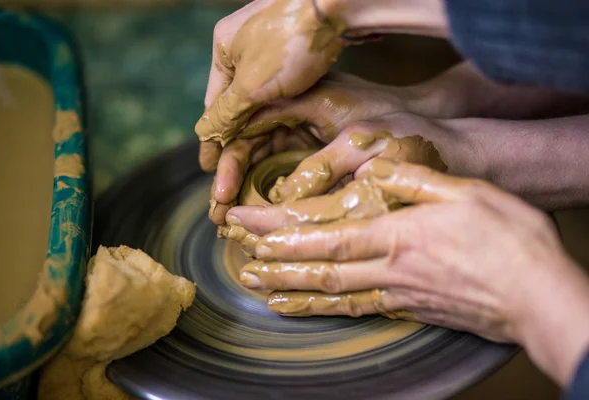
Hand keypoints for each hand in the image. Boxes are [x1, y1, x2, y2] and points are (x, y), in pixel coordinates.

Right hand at [195, 0, 345, 167]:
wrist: (338, 6)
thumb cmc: (291, 42)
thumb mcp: (252, 85)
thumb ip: (227, 113)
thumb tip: (204, 135)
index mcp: (223, 48)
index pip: (214, 102)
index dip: (215, 136)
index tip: (211, 166)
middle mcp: (243, 43)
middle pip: (236, 98)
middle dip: (236, 132)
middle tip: (233, 167)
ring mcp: (271, 42)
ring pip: (260, 91)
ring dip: (258, 121)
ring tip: (258, 153)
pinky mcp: (297, 45)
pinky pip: (281, 83)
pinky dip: (279, 105)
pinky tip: (284, 124)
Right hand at [206, 73, 416, 224]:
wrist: (430, 135)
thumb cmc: (395, 126)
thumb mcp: (354, 142)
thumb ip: (316, 167)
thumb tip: (279, 199)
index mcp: (294, 101)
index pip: (246, 132)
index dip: (228, 165)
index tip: (221, 196)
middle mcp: (292, 118)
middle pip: (248, 152)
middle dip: (230, 184)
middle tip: (219, 218)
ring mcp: (302, 139)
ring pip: (261, 167)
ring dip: (244, 194)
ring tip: (229, 225)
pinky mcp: (315, 161)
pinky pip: (281, 179)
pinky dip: (268, 198)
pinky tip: (261, 220)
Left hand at [228, 159, 588, 384]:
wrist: (538, 294)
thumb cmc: (509, 239)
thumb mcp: (464, 192)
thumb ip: (413, 180)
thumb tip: (374, 168)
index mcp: (397, 235)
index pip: (326, 237)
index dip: (283, 237)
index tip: (250, 232)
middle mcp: (389, 269)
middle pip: (321, 271)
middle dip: (277, 268)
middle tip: (242, 266)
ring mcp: (399, 294)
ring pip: (336, 296)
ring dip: (296, 295)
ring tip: (264, 295)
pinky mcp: (413, 309)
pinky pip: (361, 310)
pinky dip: (331, 310)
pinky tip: (318, 310)